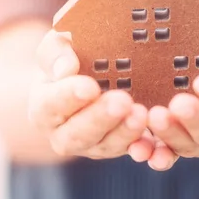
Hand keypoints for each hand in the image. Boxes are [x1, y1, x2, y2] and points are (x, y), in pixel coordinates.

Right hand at [28, 30, 153, 160]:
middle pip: (78, 134)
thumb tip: (66, 68)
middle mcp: (64, 134)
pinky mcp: (120, 148)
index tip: (89, 86)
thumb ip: (56, 52)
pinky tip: (155, 145)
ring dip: (125, 132)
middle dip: (101, 118)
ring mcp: (93, 145)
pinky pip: (133, 153)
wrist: (88, 76)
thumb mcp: (57, 44)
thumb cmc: (70, 56)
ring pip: (106, 146)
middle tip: (122, 101)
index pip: (51, 105)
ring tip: (141, 114)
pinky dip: (145, 151)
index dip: (69, 97)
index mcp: (44, 107)